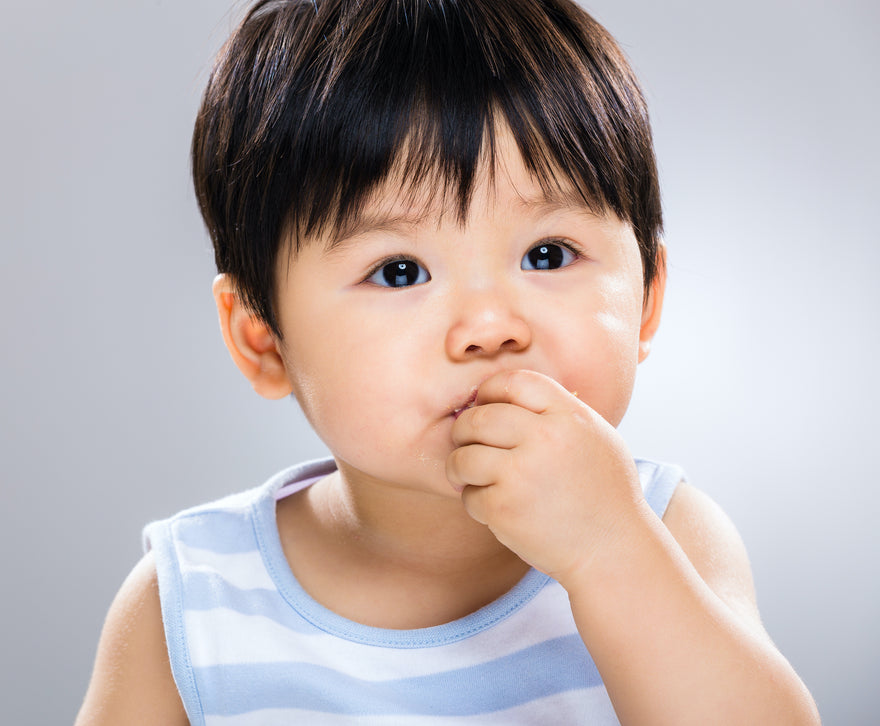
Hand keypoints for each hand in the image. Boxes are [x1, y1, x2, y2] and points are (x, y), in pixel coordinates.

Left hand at [446, 369, 644, 585]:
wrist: (613, 549)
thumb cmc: (603, 493)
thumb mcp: (595, 437)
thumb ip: (555, 413)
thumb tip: (502, 399)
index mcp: (569, 416)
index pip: (514, 381)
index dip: (490, 390)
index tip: (484, 405)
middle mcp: (545, 439)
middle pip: (478, 418)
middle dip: (463, 430)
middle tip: (466, 442)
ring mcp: (522, 474)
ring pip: (463, 456)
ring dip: (460, 467)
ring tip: (472, 476)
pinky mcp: (505, 509)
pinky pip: (469, 495)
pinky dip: (476, 503)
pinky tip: (497, 507)